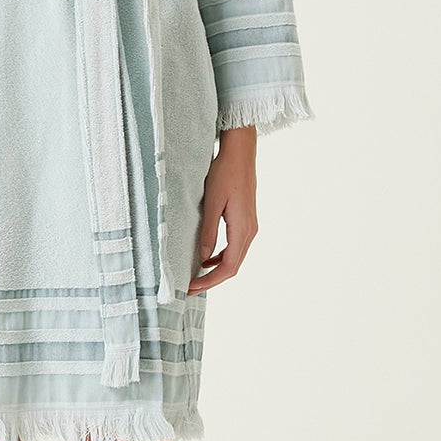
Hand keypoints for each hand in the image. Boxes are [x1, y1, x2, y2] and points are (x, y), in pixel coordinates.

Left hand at [186, 126, 257, 293]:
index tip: (191, 287)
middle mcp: (250, 231)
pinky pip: (235, 247)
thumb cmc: (224, 173)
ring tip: (196, 276)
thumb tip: (201, 259)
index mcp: (243, 229)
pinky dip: (221, 257)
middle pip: (233, 267)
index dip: (210, 281)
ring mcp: (250, 227)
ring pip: (235, 258)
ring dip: (216, 270)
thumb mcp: (212, 203)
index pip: (228, 267)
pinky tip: (206, 258)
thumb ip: (208, 232)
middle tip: (190, 287)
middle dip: (212, 280)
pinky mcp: (246, 221)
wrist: (240, 153)